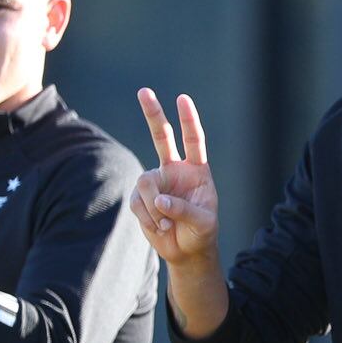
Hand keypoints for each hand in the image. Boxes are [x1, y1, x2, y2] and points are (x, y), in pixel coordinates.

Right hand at [130, 89, 219, 266]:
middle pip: (161, 137)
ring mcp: (156, 182)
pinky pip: (137, 202)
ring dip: (154, 206)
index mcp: (197, 170)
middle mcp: (175, 170)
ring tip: (166, 224)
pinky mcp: (141, 198)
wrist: (186, 251)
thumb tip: (160, 200)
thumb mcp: (204, 223)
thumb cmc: (202, 232)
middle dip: (153, 114)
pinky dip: (148, 217)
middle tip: (144, 91)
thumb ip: (185, 210)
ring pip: (145, 182)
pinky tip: (158, 228)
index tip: (182, 99)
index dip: (188, 120)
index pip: (193, 140)